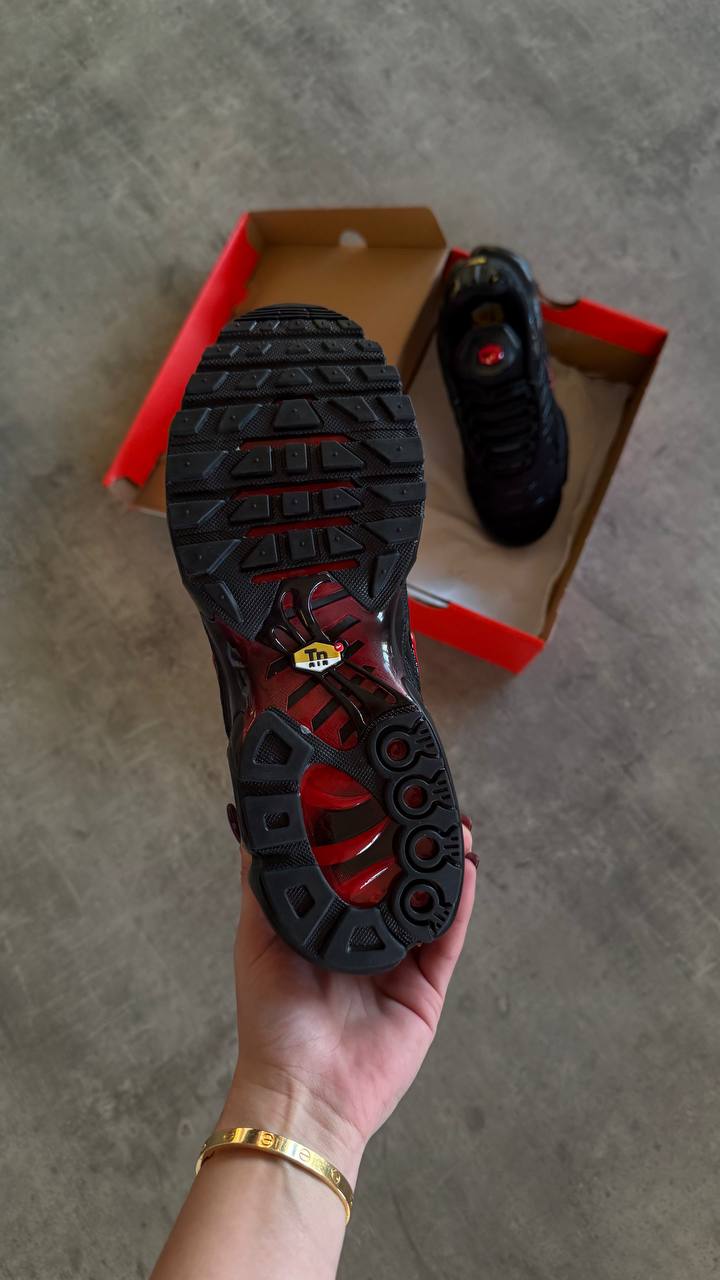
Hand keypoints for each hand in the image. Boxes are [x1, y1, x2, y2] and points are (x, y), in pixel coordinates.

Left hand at [220, 821, 476, 1175]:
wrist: (305, 1091)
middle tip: (424, 801)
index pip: (355, 868)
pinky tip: (464, 867)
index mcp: (329, 926)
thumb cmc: (274, 1021)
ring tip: (452, 825)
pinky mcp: (427, 989)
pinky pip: (447, 938)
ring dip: (443, 863)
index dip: (369, 832)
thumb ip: (262, 884)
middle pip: (398, 879)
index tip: (376, 791)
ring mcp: (401, 963)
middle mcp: (368, 939)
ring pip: (429, 902)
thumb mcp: (257, 939)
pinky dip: (458, 904)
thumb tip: (251, 826)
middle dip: (414, 842)